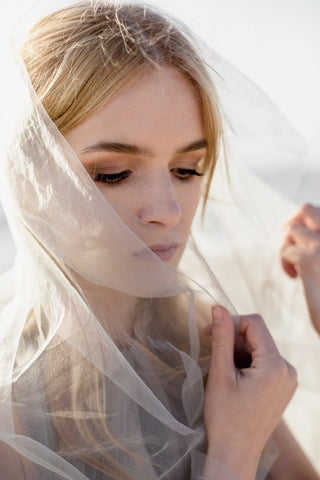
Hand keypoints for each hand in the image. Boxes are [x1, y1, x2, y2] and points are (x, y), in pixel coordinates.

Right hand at [203, 306, 296, 479]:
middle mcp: (288, 370)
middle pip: (258, 335)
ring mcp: (288, 379)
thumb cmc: (225, 417)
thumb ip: (221, 337)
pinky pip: (265, 361)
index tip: (209, 333)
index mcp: (275, 367)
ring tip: (226, 374)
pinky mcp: (283, 386)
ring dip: (239, 352)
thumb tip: (218, 308)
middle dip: (234, 340)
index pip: (254, 323)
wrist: (236, 453)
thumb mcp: (220, 374)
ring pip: (260, 347)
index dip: (230, 322)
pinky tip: (236, 379)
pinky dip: (247, 362)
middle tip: (215, 359)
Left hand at [281, 203, 319, 334]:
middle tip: (295, 244)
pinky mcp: (311, 261)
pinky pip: (286, 249)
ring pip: (292, 227)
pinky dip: (285, 261)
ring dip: (288, 243)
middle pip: (306, 209)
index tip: (310, 240)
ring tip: (296, 262)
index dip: (313, 223)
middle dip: (294, 223)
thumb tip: (311, 233)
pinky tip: (294, 277)